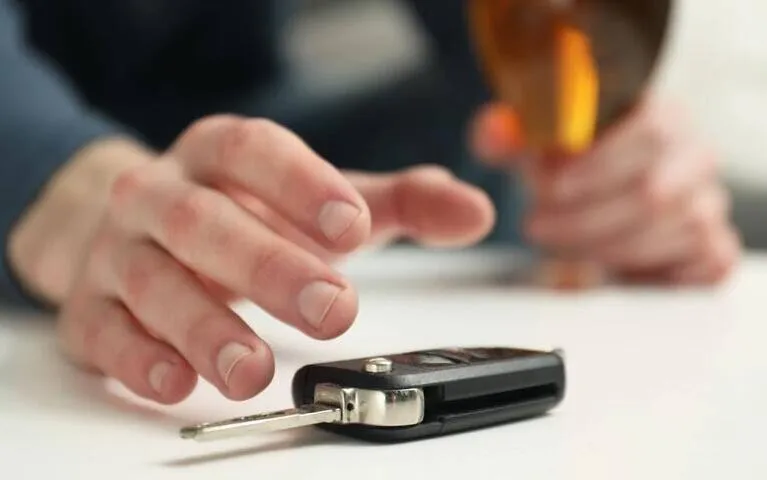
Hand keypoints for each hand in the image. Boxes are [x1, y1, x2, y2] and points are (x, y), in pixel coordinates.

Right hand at [9, 115, 494, 403]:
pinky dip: (139, 359)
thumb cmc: (241, 211)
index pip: (254, 152)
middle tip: (332, 309)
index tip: (353, 226)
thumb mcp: (317, 200)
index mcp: (220, 155)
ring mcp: (120, 252)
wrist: (135, 226)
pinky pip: (105, 332)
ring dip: (204, 327)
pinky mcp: (91, 309)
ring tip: (253, 370)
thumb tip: (474, 212)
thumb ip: (398, 203)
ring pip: (152, 281)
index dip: (300, 184)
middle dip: (268, 266)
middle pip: (204, 221)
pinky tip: (178, 382)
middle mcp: (161, 194)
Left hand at [470, 98, 740, 284]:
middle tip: (535, 226)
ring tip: (555, 242)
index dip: (596, 166)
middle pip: (653, 192)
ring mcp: (706, 204)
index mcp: (660, 115)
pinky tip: (603, 268)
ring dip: (601, 247)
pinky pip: (700, 269)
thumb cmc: (568, 164)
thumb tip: (494, 134)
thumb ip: (508, 136)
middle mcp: (693, 157)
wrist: (596, 193)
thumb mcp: (532, 145)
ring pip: (666, 233)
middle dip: (584, 217)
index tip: (546, 188)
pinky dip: (647, 274)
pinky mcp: (712, 248)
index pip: (649, 132)